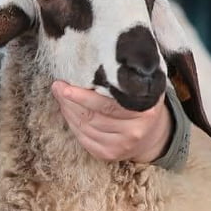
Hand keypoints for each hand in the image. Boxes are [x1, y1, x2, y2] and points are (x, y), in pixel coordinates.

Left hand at [51, 81, 171, 162]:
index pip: (107, 104)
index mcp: (144, 111)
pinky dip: (72, 123)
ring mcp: (120, 146)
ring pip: (84, 127)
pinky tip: (67, 111)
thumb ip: (128, 73)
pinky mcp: (108, 155)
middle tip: (57, 86)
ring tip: (60, 95)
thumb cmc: (142, 102)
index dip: (82, 95)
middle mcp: (134, 131)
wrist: (153, 134)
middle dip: (69, 100)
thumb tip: (100, 55)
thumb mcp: (144, 86)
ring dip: (67, 110)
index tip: (64, 85)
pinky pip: (82, 138)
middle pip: (91, 115)